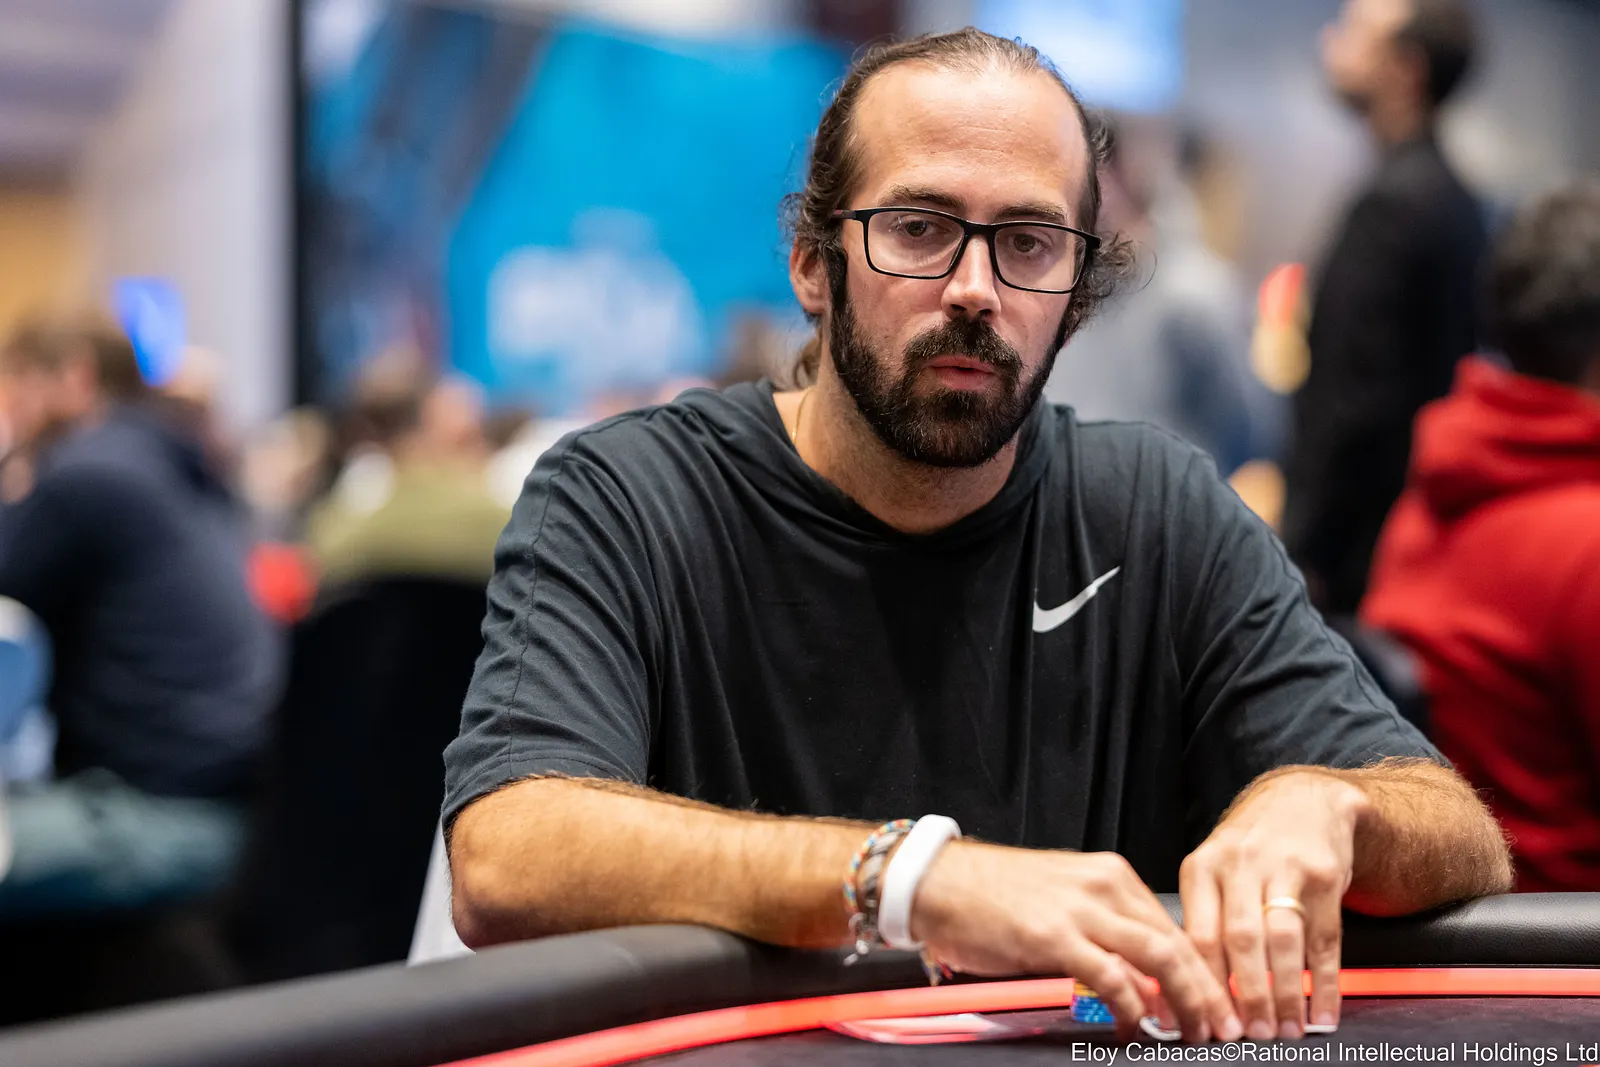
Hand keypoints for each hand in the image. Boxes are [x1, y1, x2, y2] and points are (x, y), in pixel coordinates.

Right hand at [912, 841, 1242, 1042]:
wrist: (937, 880)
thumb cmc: (991, 894)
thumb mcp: (1062, 899)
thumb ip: (1104, 929)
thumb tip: (1141, 976)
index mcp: (1110, 876)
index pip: (1175, 926)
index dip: (1203, 971)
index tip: (1217, 1002)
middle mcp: (1103, 886)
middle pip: (1177, 943)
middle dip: (1207, 992)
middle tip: (1221, 1028)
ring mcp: (1080, 910)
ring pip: (1158, 957)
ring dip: (1185, 1002)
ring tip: (1192, 1033)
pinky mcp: (1053, 936)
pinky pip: (1111, 977)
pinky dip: (1131, 1008)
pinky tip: (1133, 1027)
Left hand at [1180, 769, 1370, 1040]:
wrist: (1304, 800)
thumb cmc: (1250, 848)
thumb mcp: (1214, 869)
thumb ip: (1203, 919)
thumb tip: (1188, 986)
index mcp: (1203, 867)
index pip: (1198, 934)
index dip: (1204, 984)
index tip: (1208, 1022)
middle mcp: (1240, 864)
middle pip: (1242, 939)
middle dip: (1248, 995)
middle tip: (1251, 1035)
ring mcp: (1285, 868)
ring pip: (1284, 940)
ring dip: (1287, 993)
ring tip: (1286, 1030)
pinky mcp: (1325, 876)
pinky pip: (1326, 939)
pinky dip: (1325, 983)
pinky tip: (1322, 1012)